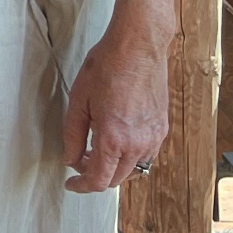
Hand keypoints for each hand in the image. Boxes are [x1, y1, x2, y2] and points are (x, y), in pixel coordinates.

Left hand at [62, 5, 171, 192]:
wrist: (138, 46)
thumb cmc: (106, 67)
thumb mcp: (78, 100)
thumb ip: (73, 135)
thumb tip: (70, 159)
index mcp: (113, 140)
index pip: (99, 181)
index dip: (82, 186)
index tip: (71, 184)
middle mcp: (138, 144)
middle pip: (116, 179)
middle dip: (96, 175)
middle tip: (80, 160)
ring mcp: (153, 138)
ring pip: (134, 170)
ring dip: (114, 168)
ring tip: (97, 149)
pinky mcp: (162, 128)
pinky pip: (147, 155)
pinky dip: (130, 157)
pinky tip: (118, 139)